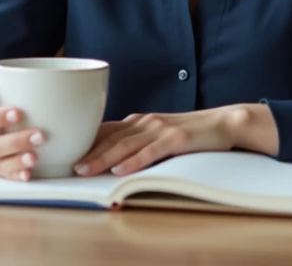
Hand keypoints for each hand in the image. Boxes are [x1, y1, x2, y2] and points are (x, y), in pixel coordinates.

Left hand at [72, 104, 277, 177]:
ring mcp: (161, 129)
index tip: (67, 152)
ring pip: (126, 144)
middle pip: (112, 137)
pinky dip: (134, 161)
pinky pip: (151, 151)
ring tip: (85, 169)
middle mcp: (147, 121)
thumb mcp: (160, 132)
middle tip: (69, 165)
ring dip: (103, 158)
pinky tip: (120, 170)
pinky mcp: (177, 139)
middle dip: (88, 152)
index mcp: (140, 120)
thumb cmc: (191, 131)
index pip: (106, 129)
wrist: (224, 123)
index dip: (86, 141)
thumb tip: (112, 155)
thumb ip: (138, 139)